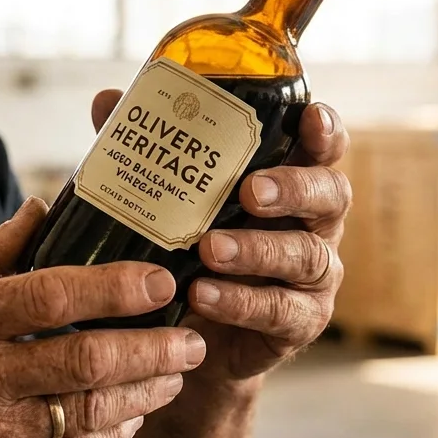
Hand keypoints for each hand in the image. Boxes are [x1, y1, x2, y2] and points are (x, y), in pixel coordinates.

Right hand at [0, 199, 206, 437]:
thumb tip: (41, 208)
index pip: (49, 295)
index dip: (114, 286)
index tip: (159, 280)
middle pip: (82, 359)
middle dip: (151, 347)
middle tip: (190, 336)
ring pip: (86, 413)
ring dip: (143, 392)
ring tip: (176, 373)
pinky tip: (132, 419)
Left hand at [90, 91, 349, 382]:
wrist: (188, 336)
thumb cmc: (191, 250)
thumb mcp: (174, 200)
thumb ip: (153, 153)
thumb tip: (108, 101)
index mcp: (291, 182)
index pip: (322, 149)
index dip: (324, 131)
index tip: (308, 116)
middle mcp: (314, 224)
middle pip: (330, 196)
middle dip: (292, 190)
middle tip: (249, 192)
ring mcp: (314, 276)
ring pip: (305, 256)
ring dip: (256, 250)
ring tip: (209, 250)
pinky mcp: (300, 322)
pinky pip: (280, 311)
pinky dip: (240, 302)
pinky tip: (203, 295)